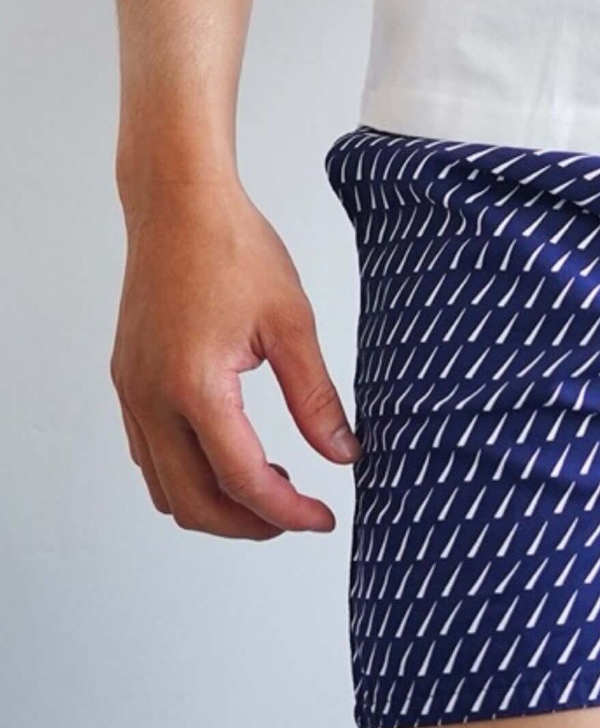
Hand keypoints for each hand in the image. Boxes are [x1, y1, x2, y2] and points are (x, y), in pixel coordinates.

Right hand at [111, 181, 360, 540]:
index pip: (241, 480)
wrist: (179, 203)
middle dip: (249, 524)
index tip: (323, 518)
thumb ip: (316, 396)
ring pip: (164, 487)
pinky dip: (187, 473)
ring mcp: (131, 392)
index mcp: (194, 386)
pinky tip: (230, 449)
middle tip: (298, 513)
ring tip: (271, 481)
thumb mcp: (291, 321)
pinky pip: (149, 455)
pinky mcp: (127, 381)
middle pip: (193, 504)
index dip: (286, 512)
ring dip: (215, 502)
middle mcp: (150, 399)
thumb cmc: (233, 248)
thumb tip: (344, 454)